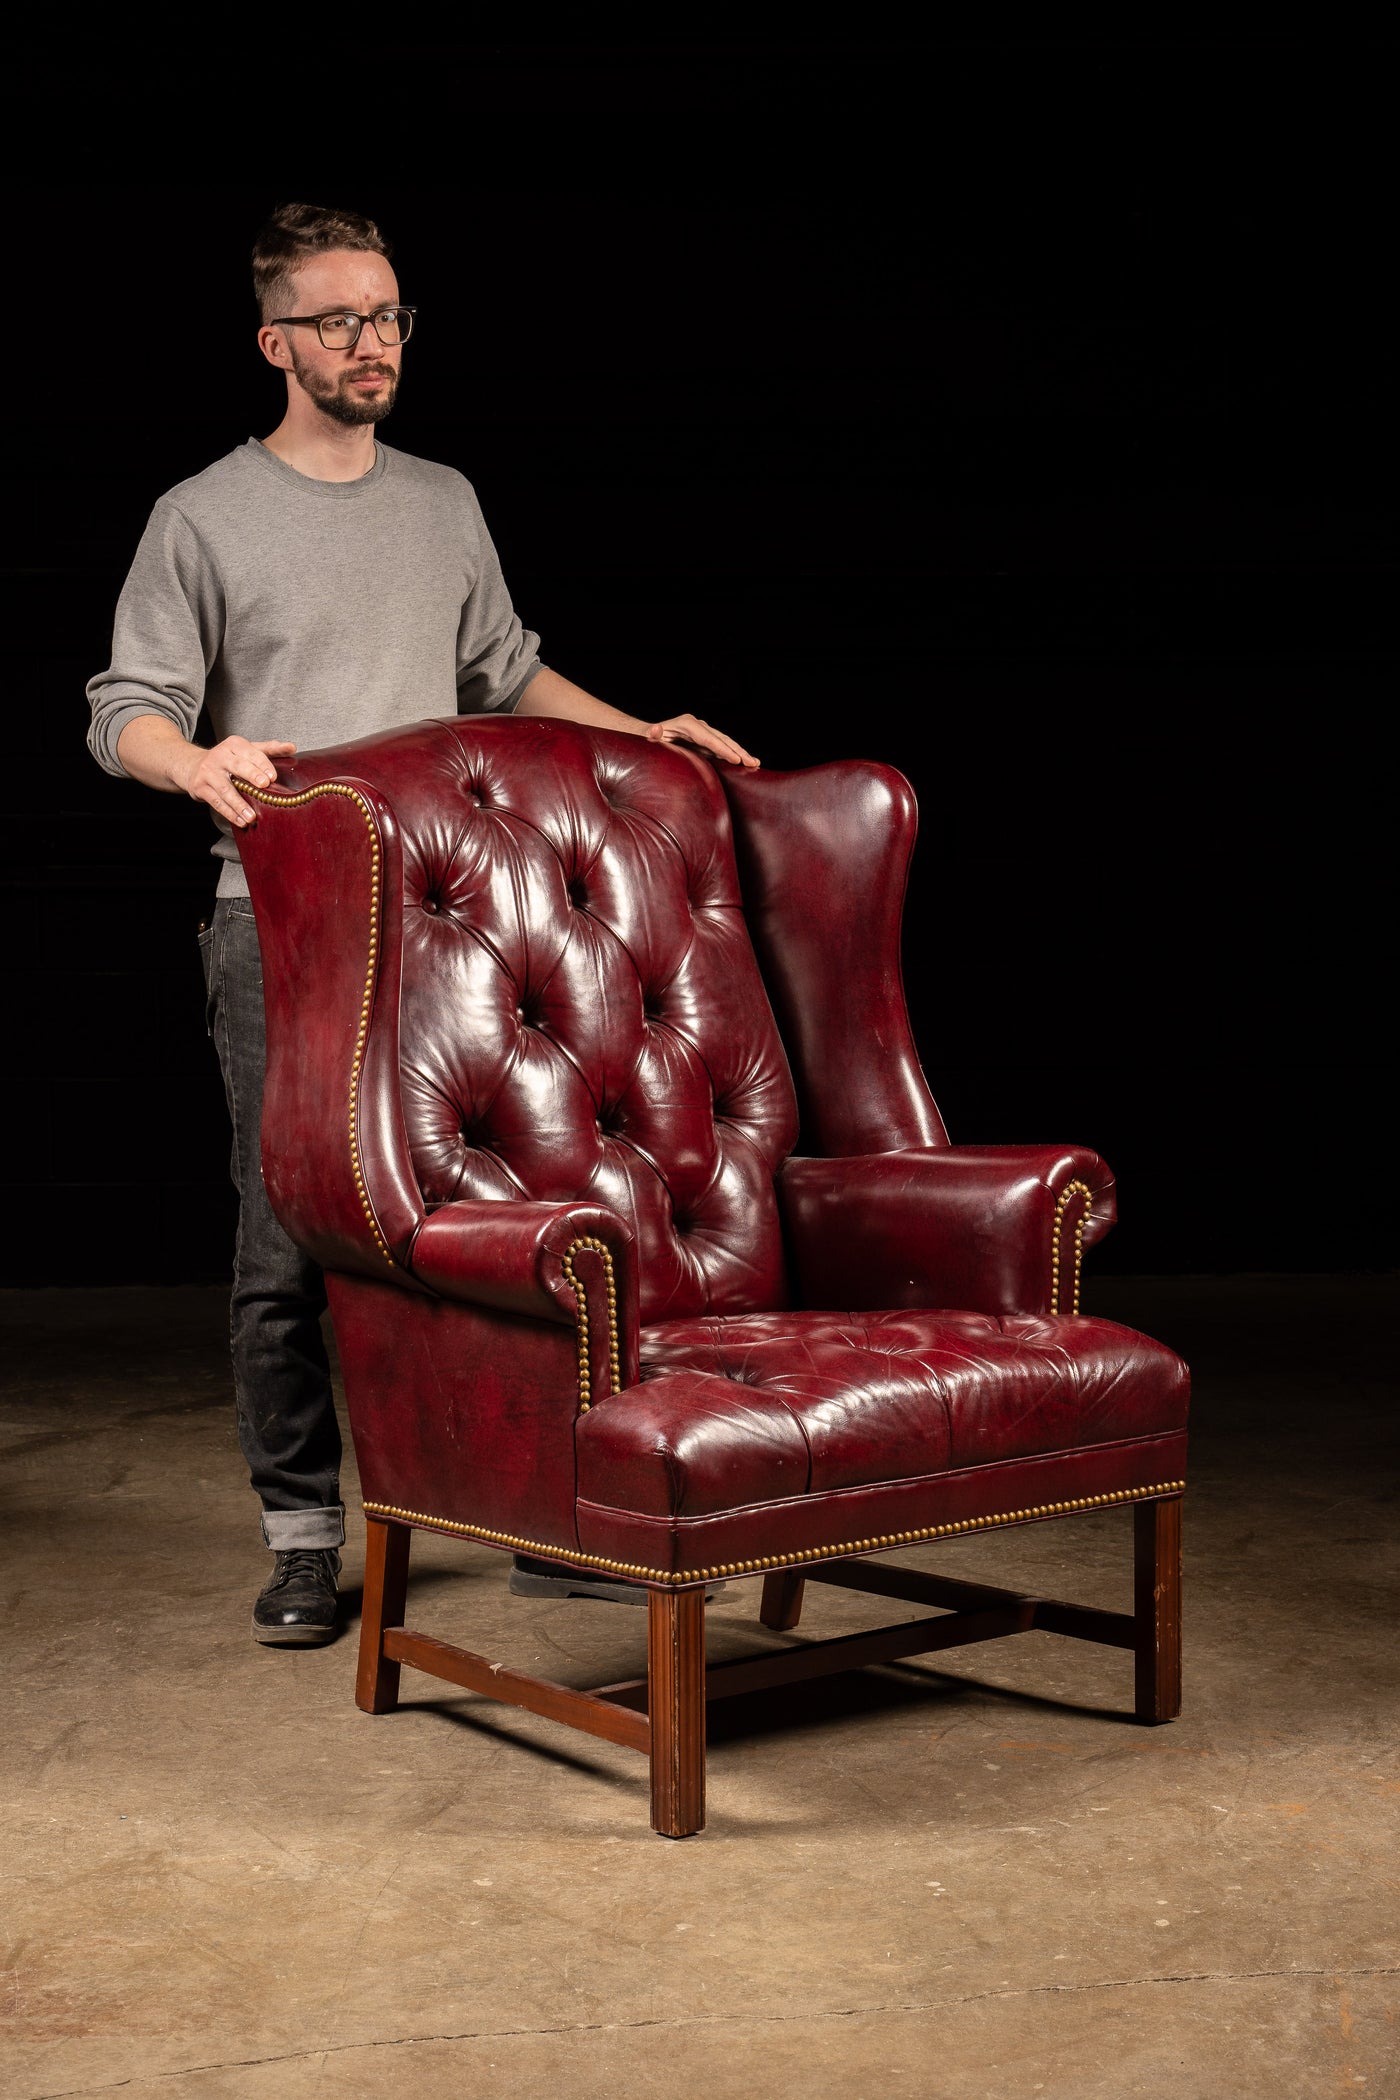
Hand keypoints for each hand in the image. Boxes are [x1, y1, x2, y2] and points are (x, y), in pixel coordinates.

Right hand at [174, 736, 296, 827]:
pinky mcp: (200, 787)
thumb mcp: (245, 750)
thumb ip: (269, 749)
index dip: (262, 764)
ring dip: (239, 804)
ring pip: (226, 789)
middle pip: (237, 766)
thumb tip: (292, 747)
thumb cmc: (227, 760)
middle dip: (251, 775)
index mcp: (234, 745)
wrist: (191, 765)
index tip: (272, 776)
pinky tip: (241, 821)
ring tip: (252, 817)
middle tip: (264, 786)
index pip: (250, 752)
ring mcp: (208, 772)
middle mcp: (220, 756)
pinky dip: (229, 813)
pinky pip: (217, 802)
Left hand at [645, 715, 758, 768]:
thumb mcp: (648, 737)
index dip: (723, 749)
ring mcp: (703, 732)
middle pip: (721, 739)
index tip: (736, 759)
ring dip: (740, 752)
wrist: (649, 736)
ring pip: (725, 742)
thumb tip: (656, 729)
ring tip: (755, 762)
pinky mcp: (705, 740)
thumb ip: (652, 735)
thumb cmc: (648, 739)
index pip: (709, 738)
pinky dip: (734, 754)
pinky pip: (722, 747)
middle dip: (737, 751)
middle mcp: (698, 725)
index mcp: (688, 724)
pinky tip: (745, 761)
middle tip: (752, 762)